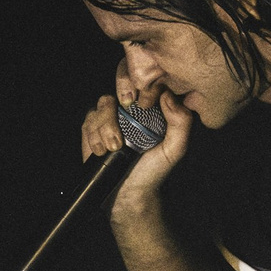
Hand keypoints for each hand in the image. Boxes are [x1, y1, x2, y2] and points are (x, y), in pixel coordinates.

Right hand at [79, 82, 194, 227]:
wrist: (129, 192)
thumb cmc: (154, 170)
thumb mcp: (175, 149)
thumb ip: (181, 122)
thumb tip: (168, 95)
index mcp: (152, 106)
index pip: (145, 78)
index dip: (139, 81)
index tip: (140, 100)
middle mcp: (131, 107)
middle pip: (120, 82)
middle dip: (121, 95)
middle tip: (124, 109)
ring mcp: (111, 116)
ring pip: (103, 103)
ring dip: (106, 125)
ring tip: (114, 147)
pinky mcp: (93, 128)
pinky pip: (89, 120)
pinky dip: (94, 136)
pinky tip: (103, 151)